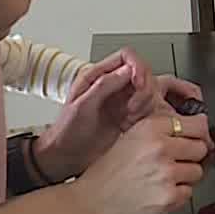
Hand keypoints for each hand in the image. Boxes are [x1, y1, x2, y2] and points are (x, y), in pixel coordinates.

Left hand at [34, 63, 141, 182]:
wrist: (67, 156)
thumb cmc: (67, 132)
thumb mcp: (82, 106)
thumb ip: (104, 85)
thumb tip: (127, 70)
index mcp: (97, 76)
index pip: (126, 56)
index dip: (138, 66)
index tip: (139, 83)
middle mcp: (112, 85)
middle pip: (142, 72)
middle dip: (144, 89)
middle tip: (133, 107)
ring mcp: (121, 100)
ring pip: (148, 90)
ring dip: (144, 104)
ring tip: (129, 117)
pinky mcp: (128, 115)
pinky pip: (147, 108)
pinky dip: (145, 116)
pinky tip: (130, 125)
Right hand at [67, 112, 212, 213]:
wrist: (88, 204)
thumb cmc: (105, 173)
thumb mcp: (130, 138)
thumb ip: (160, 132)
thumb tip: (193, 132)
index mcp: (150, 128)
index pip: (197, 124)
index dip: (198, 133)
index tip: (195, 138)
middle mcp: (160, 147)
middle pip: (201, 147)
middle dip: (191, 156)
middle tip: (176, 163)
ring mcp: (166, 173)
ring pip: (197, 171)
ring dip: (185, 177)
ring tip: (162, 180)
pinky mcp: (168, 198)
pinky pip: (188, 193)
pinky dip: (177, 196)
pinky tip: (157, 193)